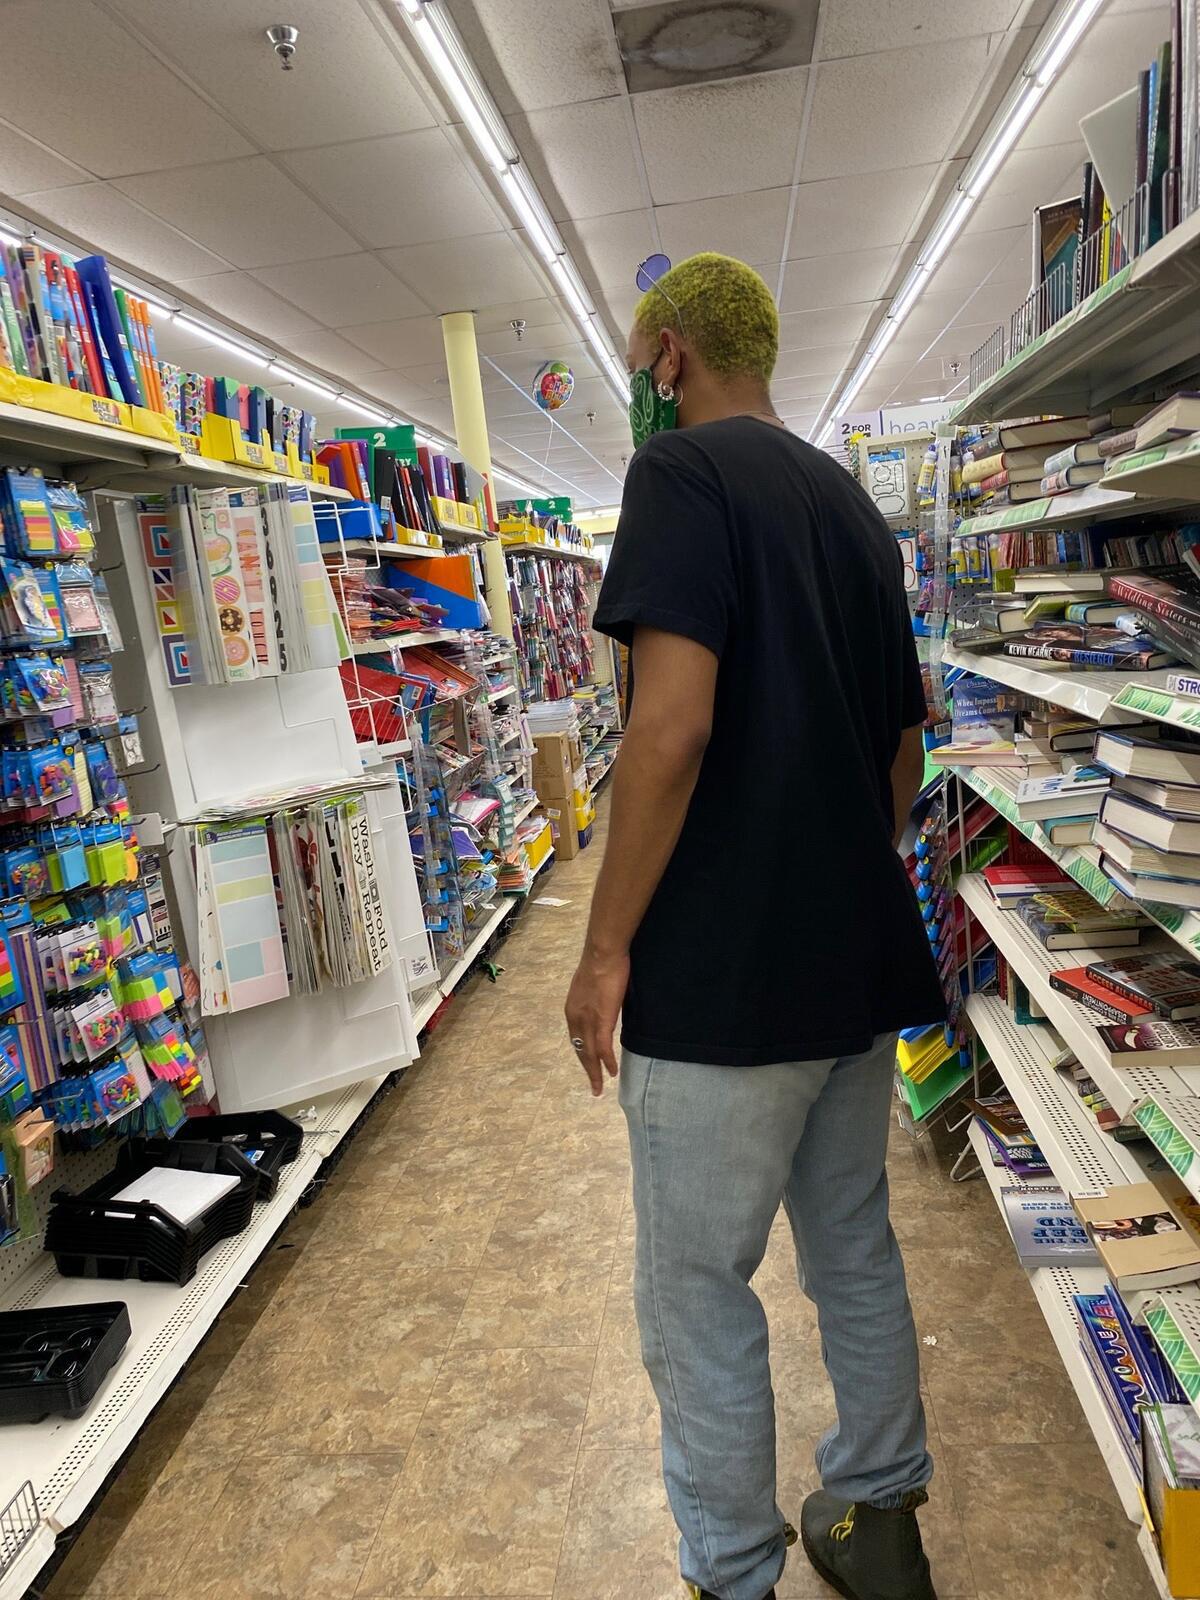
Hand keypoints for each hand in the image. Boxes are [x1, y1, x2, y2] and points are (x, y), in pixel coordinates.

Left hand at [564, 948, 628, 1095]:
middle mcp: (576, 1018)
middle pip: (580, 1051)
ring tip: (599, 1088)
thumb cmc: (603, 962)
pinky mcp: (602, 1020)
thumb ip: (596, 999)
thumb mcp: (594, 985)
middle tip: (594, 1086)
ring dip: (595, 1072)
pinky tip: (612, 1073)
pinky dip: (607, 1062)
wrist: (603, 953)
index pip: (576, 1038)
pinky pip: (603, 1048)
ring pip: (589, 1054)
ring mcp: (588, 1021)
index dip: (583, 1053)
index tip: (589, 1064)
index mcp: (572, 1009)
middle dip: (588, 1069)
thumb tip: (604, 1005)